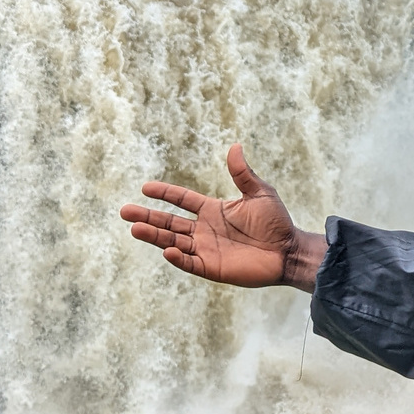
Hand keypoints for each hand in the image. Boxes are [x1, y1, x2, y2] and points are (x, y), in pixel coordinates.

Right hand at [120, 143, 326, 291]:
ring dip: (154, 236)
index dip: (165, 193)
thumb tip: (235, 146)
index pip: (182, 200)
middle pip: (170, 222)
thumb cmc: (276, 222)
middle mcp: (204, 229)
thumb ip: (243, 173)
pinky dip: (177, 258)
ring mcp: (206, 249)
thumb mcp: (259, 193)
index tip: (145, 187)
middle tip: (125, 211)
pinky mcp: (211, 267)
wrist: (288, 250)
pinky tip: (166, 250)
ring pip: (173, 241)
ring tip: (134, 228)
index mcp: (213, 210)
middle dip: (148, 217)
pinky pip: (189, 263)